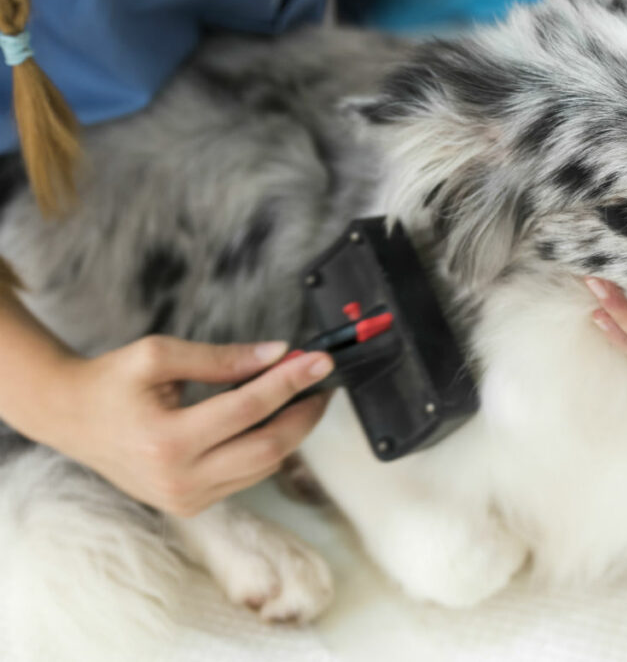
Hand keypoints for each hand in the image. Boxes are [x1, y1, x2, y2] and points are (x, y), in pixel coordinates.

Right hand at [32, 336, 332, 515]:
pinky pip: (248, 477)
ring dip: (291, 431)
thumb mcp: (158, 355)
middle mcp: (178, 480)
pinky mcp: (191, 505)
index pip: (248, 409)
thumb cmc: (112, 382)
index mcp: (165, 441)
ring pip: (264, 467)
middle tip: (322, 383)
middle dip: (304, 414)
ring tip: (301, 396)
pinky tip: (272, 420)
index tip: (319, 360)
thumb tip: (278, 354)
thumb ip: (221, 357)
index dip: (290, 381)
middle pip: (268, 448)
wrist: (70, 418)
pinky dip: (268, 447)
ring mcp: (186, 499)